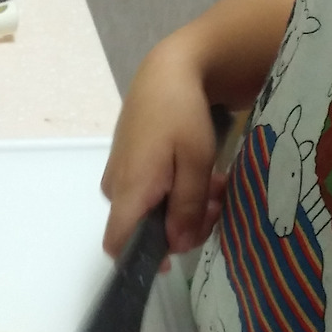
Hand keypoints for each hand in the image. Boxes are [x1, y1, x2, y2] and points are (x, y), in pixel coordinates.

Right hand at [101, 38, 227, 257]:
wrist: (166, 71)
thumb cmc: (182, 115)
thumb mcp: (195, 162)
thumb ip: (186, 208)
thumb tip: (175, 245)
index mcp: (130, 191)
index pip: (117, 245)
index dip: (143, 260)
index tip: (177, 254)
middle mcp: (117, 186)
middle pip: (143, 228)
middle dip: (182, 226)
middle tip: (215, 204)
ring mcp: (120, 173)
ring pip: (150, 209)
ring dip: (184, 206)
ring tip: (215, 186)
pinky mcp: (129, 161)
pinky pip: (149, 191)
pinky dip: (175, 190)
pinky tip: (200, 176)